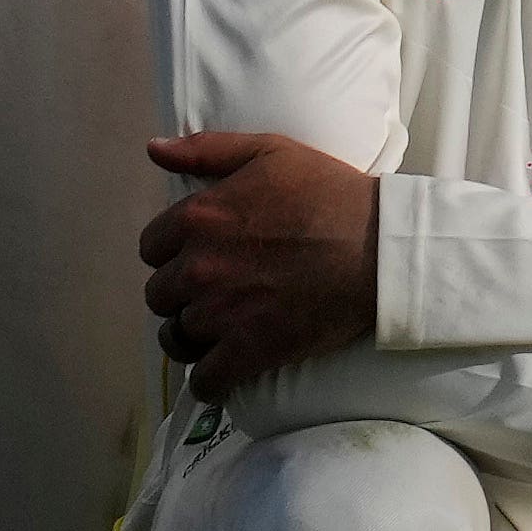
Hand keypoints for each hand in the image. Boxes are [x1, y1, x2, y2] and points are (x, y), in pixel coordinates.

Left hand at [139, 129, 383, 391]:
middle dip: (182, 294)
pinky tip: (223, 373)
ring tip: (218, 331)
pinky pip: (206, 380)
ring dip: (194, 335)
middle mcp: (198, 267)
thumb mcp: (269, 152)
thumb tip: (153, 149)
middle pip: (159, 295)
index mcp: (197, 218)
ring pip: (178, 336)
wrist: (381, 248)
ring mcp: (220, 313)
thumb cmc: (330, 194)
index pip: (151, 248)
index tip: (201, 255)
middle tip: (216, 291)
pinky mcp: (248, 351)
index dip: (173, 252)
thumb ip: (206, 149)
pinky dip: (210, 381)